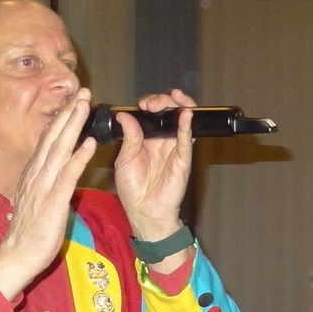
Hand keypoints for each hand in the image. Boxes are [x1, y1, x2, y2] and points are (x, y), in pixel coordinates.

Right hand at [0, 88, 96, 298]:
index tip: (73, 102)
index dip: (60, 120)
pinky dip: (78, 158)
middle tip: (83, 92)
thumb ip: (43, 183)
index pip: (47, 141)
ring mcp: (43, 187)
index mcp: (33, 174)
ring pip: (59, 150)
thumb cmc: (28, 232)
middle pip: (53, 138)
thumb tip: (52, 172)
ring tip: (85, 106)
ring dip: (73, 126)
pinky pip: (67, 176)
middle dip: (68, 113)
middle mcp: (36, 175)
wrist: (17, 255)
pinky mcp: (52, 202)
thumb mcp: (34, 200)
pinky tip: (89, 143)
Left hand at [114, 88, 196, 240]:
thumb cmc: (133, 189)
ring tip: (172, 98)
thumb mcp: (125, 160)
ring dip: (179, 105)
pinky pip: (187, 141)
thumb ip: (129, 137)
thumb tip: (126, 115)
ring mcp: (175, 149)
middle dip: (162, 101)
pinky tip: (186, 115)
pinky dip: (187, 127)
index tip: (141, 105)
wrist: (143, 212)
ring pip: (183, 120)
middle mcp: (163, 140)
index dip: (149, 104)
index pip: (152, 113)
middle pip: (169, 112)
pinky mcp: (183, 160)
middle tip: (151, 104)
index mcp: (147, 138)